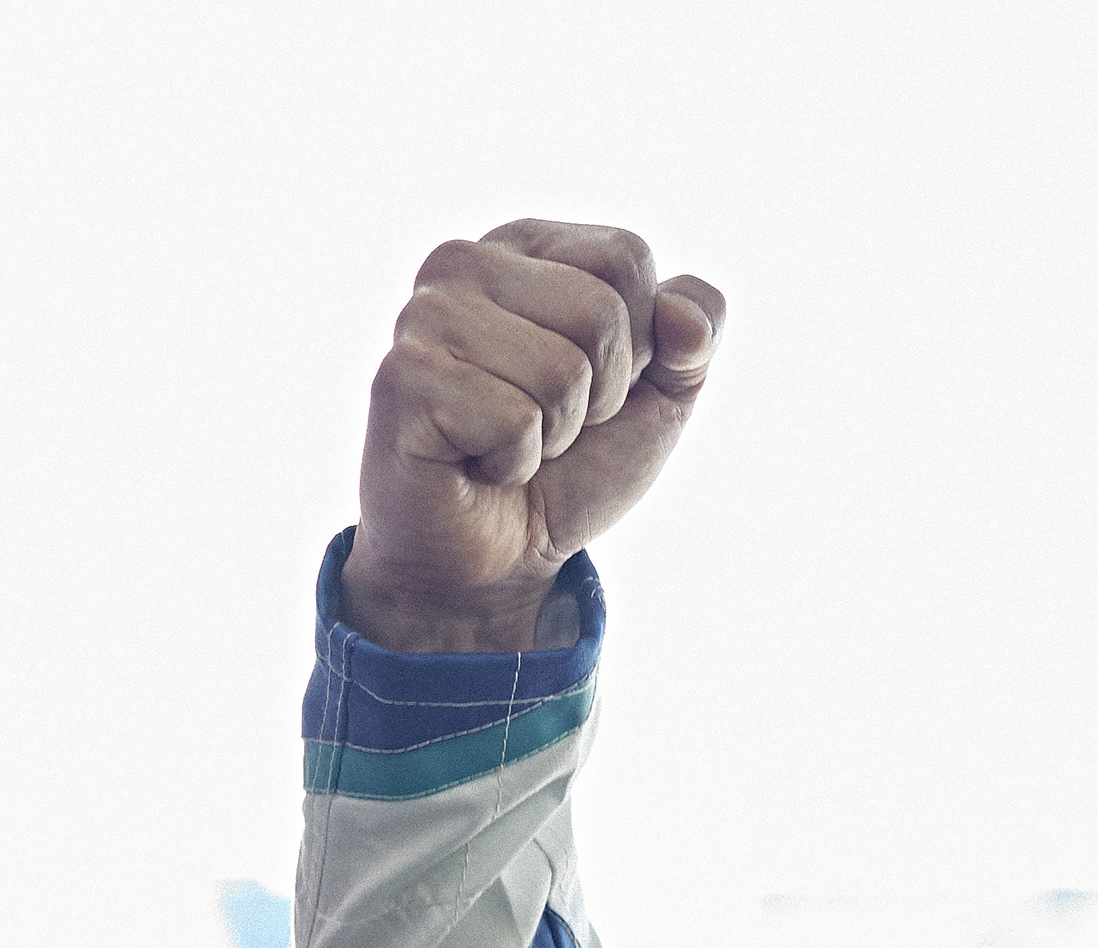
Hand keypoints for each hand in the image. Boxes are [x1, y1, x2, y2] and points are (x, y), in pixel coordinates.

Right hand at [341, 221, 724, 652]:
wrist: (502, 553)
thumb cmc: (575, 463)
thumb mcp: (662, 395)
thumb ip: (695, 338)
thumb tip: (686, 317)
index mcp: (526, 245)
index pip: (626, 255)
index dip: (640, 340)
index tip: (596, 381)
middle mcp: (463, 262)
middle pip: (601, 310)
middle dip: (603, 393)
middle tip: (550, 419)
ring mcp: (424, 315)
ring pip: (562, 370)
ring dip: (558, 431)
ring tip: (513, 440)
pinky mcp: (402, 379)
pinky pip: (515, 420)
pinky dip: (517, 461)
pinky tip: (478, 462)